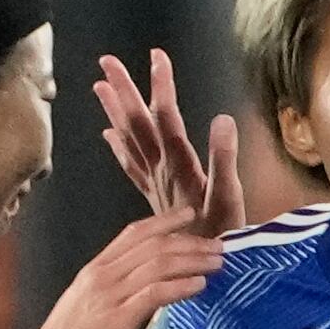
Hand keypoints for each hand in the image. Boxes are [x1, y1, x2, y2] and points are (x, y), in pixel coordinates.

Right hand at [19, 211, 222, 328]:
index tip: (190, 215)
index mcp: (96, 269)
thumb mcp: (91, 302)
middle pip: (152, 245)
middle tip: (218, 245)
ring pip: (157, 265)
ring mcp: (109, 295)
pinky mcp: (117, 319)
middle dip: (189, 242)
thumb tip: (150, 287)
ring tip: (217, 263)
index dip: (164, 221)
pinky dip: (180, 286)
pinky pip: (154, 294)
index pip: (133, 233)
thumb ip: (117, 289)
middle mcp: (102, 275)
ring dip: (192, 261)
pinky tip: (200, 285)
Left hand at [95, 49, 243, 235]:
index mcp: (180, 167)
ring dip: (115, 111)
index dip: (162, 87)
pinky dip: (118, 147)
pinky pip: (131, 166)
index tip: (157, 56)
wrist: (201, 273)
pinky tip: (108, 133)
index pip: (166, 118)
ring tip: (99, 85)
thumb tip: (222, 119)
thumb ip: (224, 160)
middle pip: (138, 124)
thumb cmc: (222, 239)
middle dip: (125, 91)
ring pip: (129, 140)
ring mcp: (155, 183)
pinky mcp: (155, 196)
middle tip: (107, 61)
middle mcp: (162, 171)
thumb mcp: (229, 200)